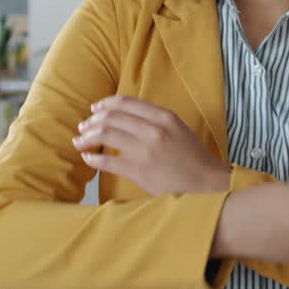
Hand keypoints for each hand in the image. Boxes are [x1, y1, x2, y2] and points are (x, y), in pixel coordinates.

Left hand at [73, 95, 230, 195]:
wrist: (208, 186)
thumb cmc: (195, 160)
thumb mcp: (180, 130)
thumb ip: (157, 121)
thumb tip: (127, 119)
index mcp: (165, 117)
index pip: (127, 103)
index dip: (106, 104)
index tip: (95, 108)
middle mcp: (154, 130)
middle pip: (112, 117)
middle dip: (93, 121)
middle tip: (83, 126)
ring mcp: (146, 150)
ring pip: (106, 135)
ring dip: (88, 137)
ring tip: (79, 141)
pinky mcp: (139, 171)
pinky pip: (108, 161)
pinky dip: (93, 158)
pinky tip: (87, 158)